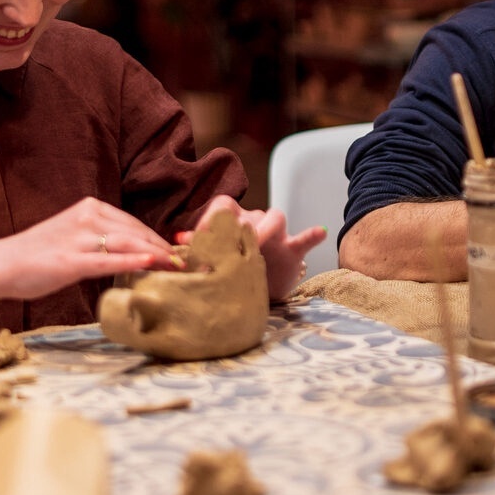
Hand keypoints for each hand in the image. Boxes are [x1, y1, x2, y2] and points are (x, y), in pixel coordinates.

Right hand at [0, 197, 175, 300]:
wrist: (2, 264)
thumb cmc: (39, 254)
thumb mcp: (74, 236)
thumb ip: (102, 238)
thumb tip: (134, 251)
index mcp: (90, 207)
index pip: (134, 224)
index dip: (159, 240)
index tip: (178, 254)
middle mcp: (87, 216)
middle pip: (136, 232)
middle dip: (165, 249)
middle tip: (189, 263)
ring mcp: (79, 238)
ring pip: (128, 244)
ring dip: (157, 256)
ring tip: (180, 267)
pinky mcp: (71, 260)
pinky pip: (109, 260)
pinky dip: (134, 263)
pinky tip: (154, 266)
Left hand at [184, 195, 326, 299]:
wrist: (259, 288)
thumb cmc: (231, 270)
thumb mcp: (212, 261)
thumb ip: (196, 250)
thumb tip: (176, 242)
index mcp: (232, 220)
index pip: (222, 206)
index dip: (210, 219)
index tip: (195, 240)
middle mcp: (254, 221)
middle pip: (248, 211)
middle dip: (238, 225)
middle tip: (225, 244)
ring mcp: (276, 235)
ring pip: (275, 217)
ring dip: (266, 228)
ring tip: (258, 242)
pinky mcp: (293, 250)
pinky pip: (305, 238)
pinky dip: (311, 235)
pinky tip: (318, 232)